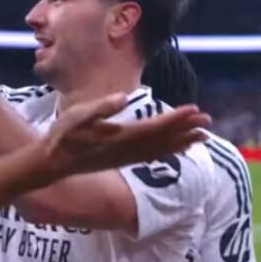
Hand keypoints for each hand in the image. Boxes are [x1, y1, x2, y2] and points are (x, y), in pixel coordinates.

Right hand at [42, 94, 211, 179]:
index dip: (176, 119)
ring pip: (161, 149)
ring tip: (203, 136)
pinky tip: (181, 148)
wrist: (52, 163)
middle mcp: (127, 150)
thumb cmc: (62, 136)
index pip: (154, 126)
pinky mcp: (123, 160)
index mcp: (119, 136)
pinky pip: (153, 156)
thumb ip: (101, 107)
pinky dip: (170, 151)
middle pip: (163, 139)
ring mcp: (126, 157)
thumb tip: (123, 98)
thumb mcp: (77, 116)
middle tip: (208, 121)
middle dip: (186, 129)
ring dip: (183, 141)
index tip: (194, 110)